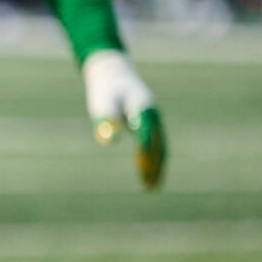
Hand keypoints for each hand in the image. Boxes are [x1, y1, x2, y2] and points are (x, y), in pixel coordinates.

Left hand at [81, 49, 164, 190]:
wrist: (112, 73)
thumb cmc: (105, 89)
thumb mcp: (102, 103)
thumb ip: (105, 119)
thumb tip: (108, 140)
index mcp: (142, 107)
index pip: (146, 133)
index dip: (145, 151)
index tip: (143, 171)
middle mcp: (151, 114)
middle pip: (158, 143)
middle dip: (154, 166)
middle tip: (149, 187)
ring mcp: (153, 119)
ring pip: (160, 146)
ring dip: (157, 166)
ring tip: (151, 187)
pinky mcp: (149, 123)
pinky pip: (156, 144)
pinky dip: (154, 159)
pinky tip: (147, 171)